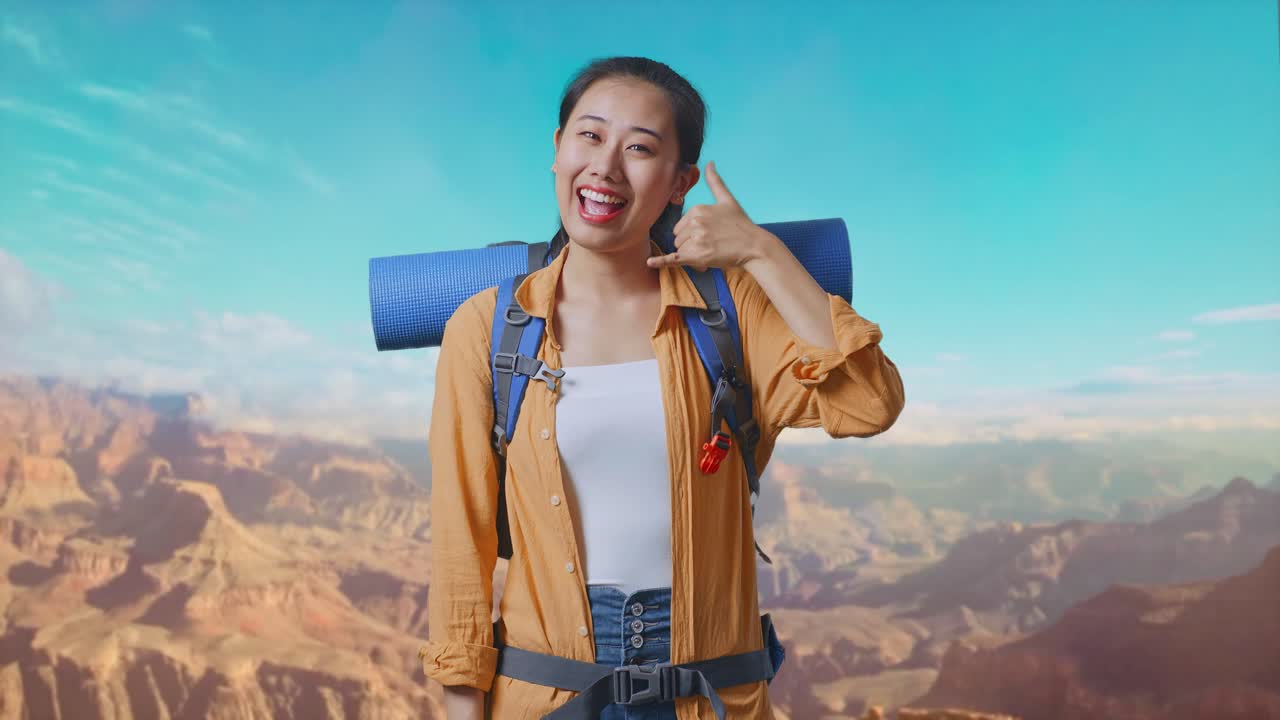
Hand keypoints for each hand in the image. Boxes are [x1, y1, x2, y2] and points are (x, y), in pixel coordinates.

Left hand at [646, 161, 767, 271]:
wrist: (754, 246)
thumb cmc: (741, 224)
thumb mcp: (727, 199)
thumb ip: (715, 182)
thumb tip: (709, 163)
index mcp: (697, 209)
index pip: (681, 225)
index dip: (693, 233)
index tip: (710, 235)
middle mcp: (695, 222)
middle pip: (678, 238)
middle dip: (690, 244)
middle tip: (711, 245)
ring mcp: (696, 239)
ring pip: (680, 250)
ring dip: (692, 255)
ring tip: (711, 253)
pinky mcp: (698, 256)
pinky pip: (674, 259)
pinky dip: (661, 262)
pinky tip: (650, 262)